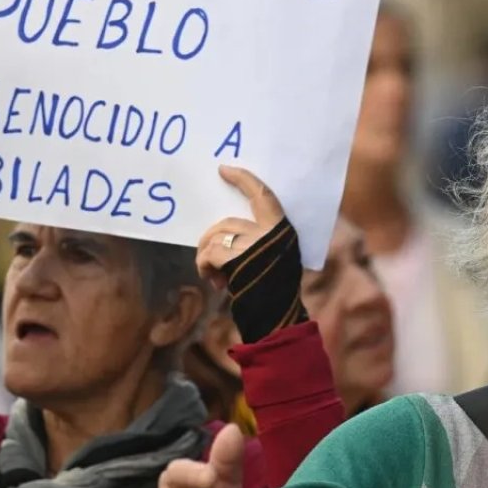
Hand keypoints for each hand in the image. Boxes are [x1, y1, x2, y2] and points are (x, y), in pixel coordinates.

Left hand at [196, 166, 285, 291]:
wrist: (276, 317)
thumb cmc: (274, 291)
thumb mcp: (275, 260)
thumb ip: (259, 243)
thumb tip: (226, 236)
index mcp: (282, 230)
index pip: (262, 195)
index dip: (243, 180)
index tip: (224, 170)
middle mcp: (270, 233)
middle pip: (228, 224)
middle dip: (212, 240)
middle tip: (208, 261)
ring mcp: (253, 244)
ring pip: (216, 239)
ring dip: (207, 258)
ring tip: (213, 276)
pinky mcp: (236, 258)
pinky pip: (210, 254)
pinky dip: (205, 266)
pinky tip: (213, 281)